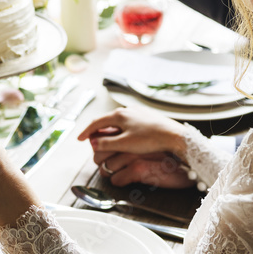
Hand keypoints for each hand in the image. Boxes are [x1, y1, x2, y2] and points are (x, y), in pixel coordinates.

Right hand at [78, 108, 192, 187]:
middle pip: (106, 120)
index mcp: (119, 115)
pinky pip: (127, 121)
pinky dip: (119, 129)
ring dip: (108, 130)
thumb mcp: (124, 144)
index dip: (86, 132)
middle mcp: (126, 110)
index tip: (79, 139)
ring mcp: (137, 112)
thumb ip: (107, 143)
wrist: (173, 135)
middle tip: (91, 141)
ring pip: (117, 120)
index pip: (96, 123)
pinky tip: (123, 136)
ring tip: (105, 139)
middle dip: (96, 131)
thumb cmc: (150, 139)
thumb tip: (93, 143)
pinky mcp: (145, 116)